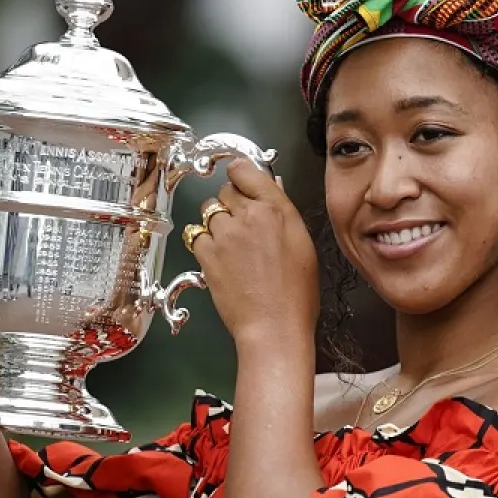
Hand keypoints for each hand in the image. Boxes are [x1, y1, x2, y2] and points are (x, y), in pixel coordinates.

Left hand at [189, 160, 318, 344]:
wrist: (275, 326)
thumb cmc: (296, 293)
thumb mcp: (301, 244)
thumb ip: (283, 211)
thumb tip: (272, 185)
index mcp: (277, 209)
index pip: (245, 170)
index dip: (240, 176)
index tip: (240, 184)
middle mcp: (249, 216)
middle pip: (225, 191)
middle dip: (230, 205)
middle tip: (242, 228)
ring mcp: (225, 234)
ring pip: (208, 212)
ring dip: (216, 224)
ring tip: (231, 248)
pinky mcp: (206, 254)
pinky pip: (195, 234)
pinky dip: (203, 242)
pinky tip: (218, 258)